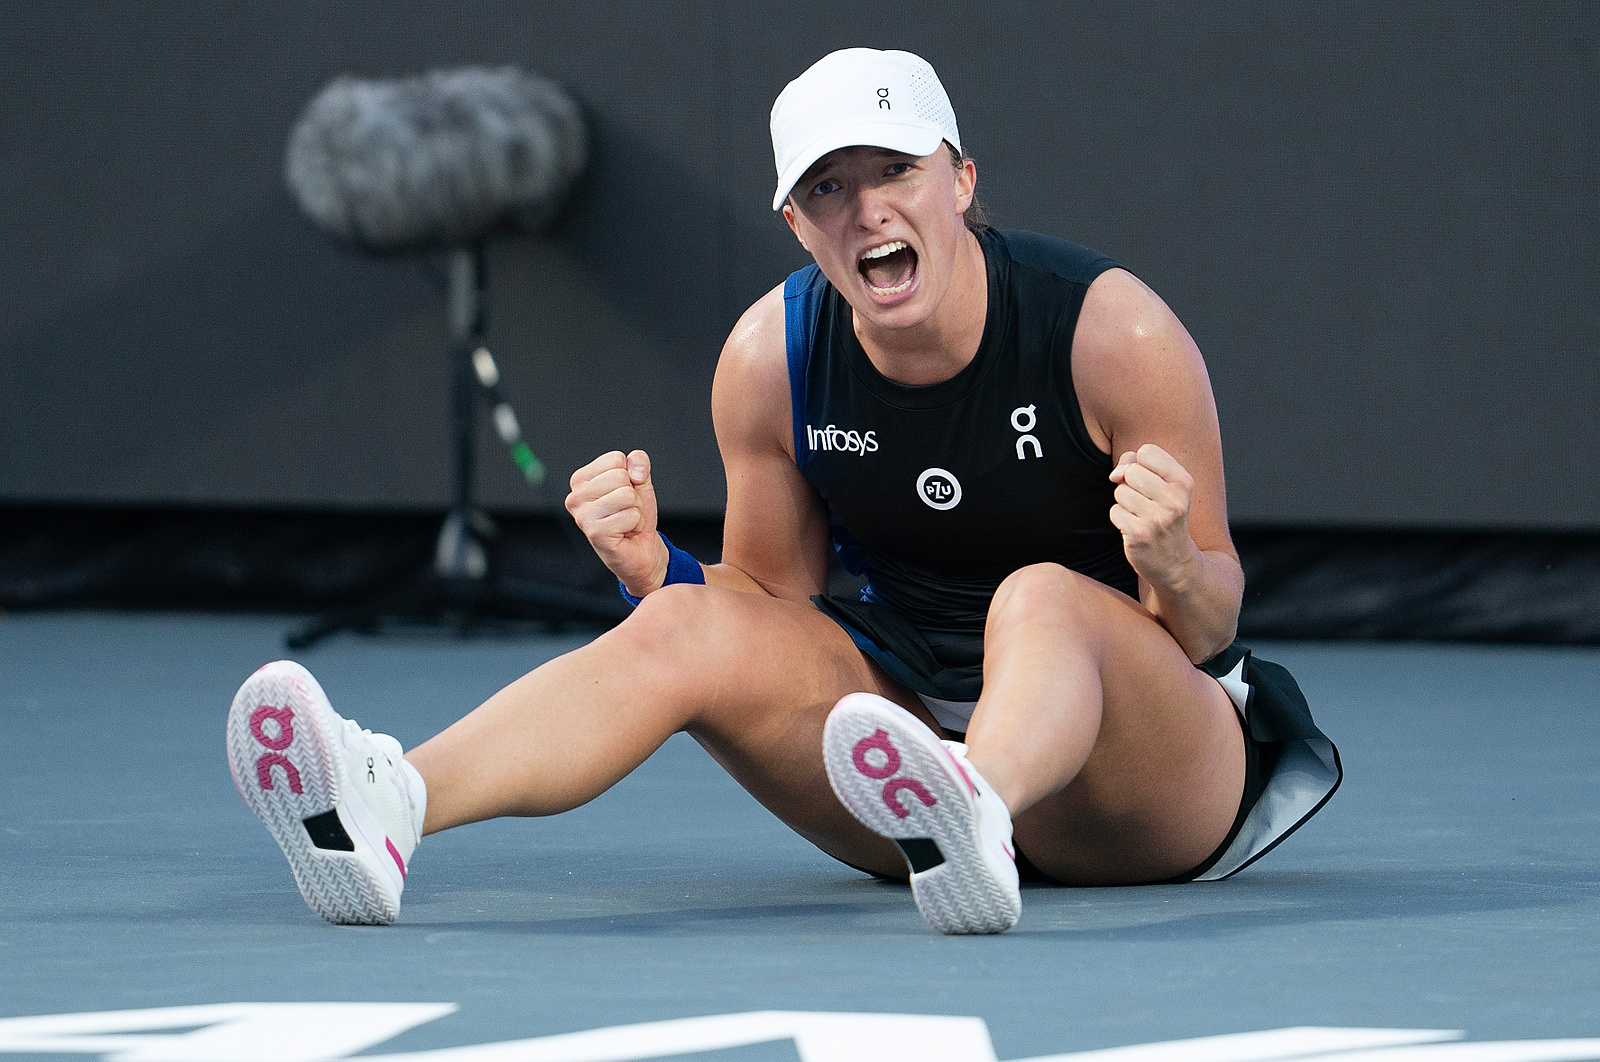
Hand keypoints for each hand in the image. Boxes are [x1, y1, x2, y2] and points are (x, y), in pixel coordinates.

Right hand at [565, 449, 667, 596]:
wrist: (641, 548)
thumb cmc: (634, 514)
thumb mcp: (639, 480)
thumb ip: (638, 462)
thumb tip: (635, 473)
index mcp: (580, 479)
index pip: (615, 459)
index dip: (630, 476)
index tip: (623, 494)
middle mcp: (575, 497)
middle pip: (620, 476)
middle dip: (633, 494)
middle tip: (625, 510)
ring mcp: (582, 516)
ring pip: (626, 495)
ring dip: (635, 510)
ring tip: (625, 521)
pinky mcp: (595, 533)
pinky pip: (631, 515)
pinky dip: (636, 524)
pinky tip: (625, 532)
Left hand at [1108, 443, 1200, 590]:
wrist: (1175, 562)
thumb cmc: (1164, 516)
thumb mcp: (1163, 486)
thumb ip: (1136, 465)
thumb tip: (1116, 474)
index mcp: (1184, 481)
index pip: (1146, 451)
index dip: (1140, 464)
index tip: (1151, 482)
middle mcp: (1174, 499)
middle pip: (1130, 471)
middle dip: (1130, 485)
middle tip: (1146, 503)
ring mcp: (1157, 518)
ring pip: (1120, 491)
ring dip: (1124, 503)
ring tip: (1141, 516)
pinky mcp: (1139, 534)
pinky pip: (1114, 511)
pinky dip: (1120, 519)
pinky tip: (1135, 528)